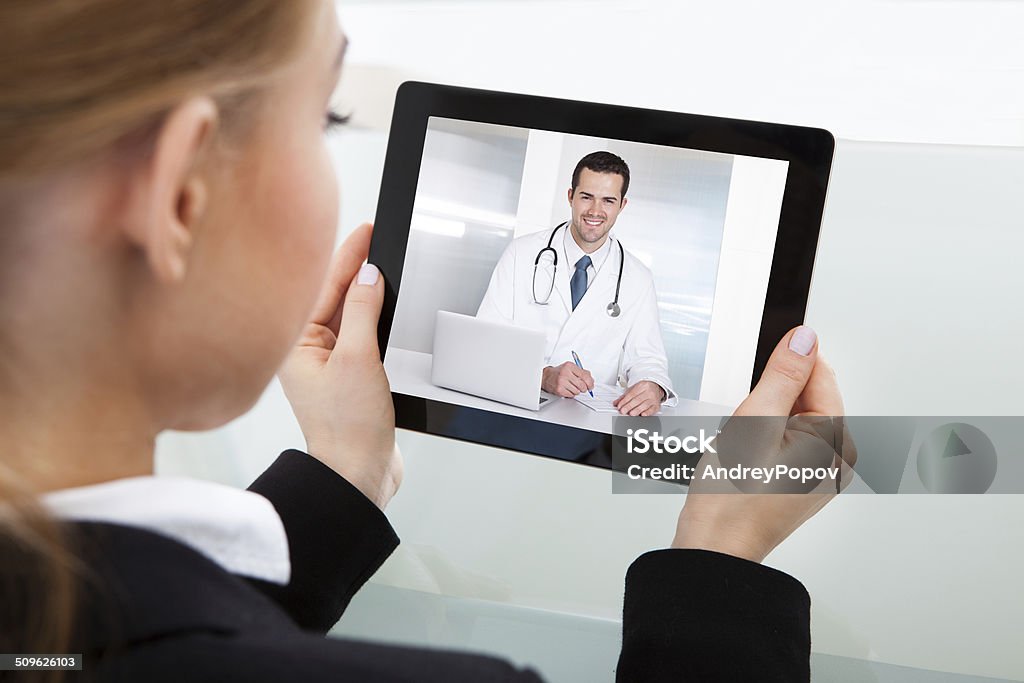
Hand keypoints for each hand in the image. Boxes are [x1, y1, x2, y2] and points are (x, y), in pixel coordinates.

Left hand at [278, 223, 401, 509]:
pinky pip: (362, 335)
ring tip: (384, 263)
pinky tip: (386, 305)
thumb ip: (363, 311)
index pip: (325, 287)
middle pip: (335, 296)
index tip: (368, 229)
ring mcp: (330, 364)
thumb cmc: (348, 427)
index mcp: (296, 344)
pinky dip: (375, 317)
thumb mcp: (358, 358)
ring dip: (367, 291)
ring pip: (350, 314)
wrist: (359, 473)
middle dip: (357, 267)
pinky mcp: (351, 377)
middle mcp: (308, 351)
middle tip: (378, 236)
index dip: (348, 255)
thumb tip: (370, 275)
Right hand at [542, 362, 593, 396]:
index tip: (591, 386)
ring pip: (577, 391)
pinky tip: (567, 389)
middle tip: (582, 388)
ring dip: (577, 391)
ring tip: (572, 387)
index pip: (585, 376)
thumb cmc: (560, 372)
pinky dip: (571, 394)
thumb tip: (591, 381)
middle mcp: (565, 373)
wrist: (546, 377)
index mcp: (570, 366)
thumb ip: (583, 372)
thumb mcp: (571, 368)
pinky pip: (571, 395)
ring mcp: (561, 382)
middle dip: (584, 388)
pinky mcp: (559, 390)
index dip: (590, 383)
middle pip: (582, 385)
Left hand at [613, 380, 664, 415]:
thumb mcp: (633, 390)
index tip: (620, 406)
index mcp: (642, 386)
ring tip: (631, 414)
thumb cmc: (643, 389)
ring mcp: (654, 398)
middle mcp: (649, 391)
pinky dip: (647, 412)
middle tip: (623, 411)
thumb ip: (624, 397)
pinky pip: (652, 409)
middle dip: (629, 406)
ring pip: (645, 405)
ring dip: (637, 410)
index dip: (625, 401)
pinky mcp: (657, 405)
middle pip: (638, 400)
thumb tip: (615, 403)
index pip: (632, 394)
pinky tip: (642, 414)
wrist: (655, 387)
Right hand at [671, 326, 855, 562]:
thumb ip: (783, 375)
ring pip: (788, 418)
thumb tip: (805, 339)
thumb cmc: (732, 498)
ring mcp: (818, 471)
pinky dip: (760, 439)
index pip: (819, 375)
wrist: (715, 547)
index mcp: (835, 440)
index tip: (758, 383)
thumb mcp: (755, 422)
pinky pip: (782, 440)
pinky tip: (744, 460)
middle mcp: (835, 457)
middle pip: (804, 397)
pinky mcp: (799, 480)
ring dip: (761, 420)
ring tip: (743, 449)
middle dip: (768, 400)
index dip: (782, 369)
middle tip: (745, 428)